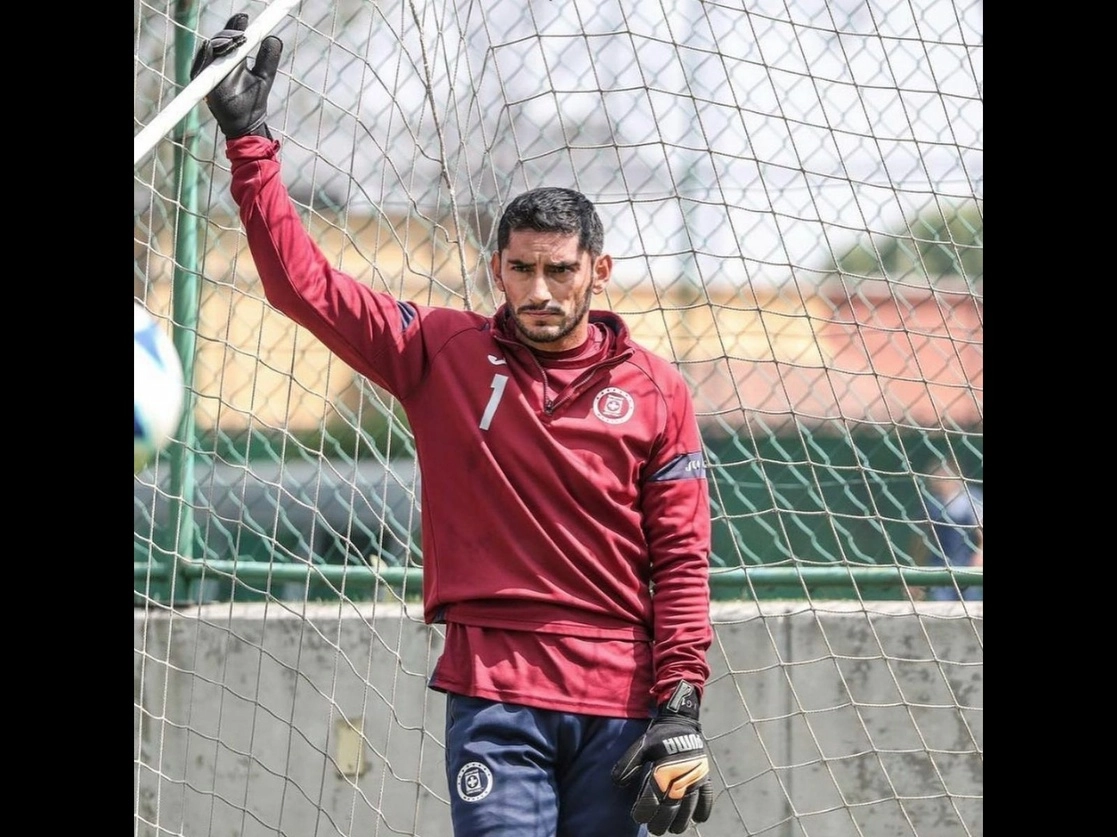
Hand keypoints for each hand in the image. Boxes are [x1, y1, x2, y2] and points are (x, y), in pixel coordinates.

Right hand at [190, 13, 282, 138]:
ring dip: (222, 41)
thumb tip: (274, 37)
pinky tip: (215, 47)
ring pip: (211, 47)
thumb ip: (268, 58)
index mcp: (232, 57)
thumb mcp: (264, 75)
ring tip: (236, 42)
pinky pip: (201, 62)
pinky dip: (207, 53)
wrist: (245, 122)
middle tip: (244, 36)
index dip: (236, 25)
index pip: (231, 36)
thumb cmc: (254, 100)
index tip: (245, 18)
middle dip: (231, 33)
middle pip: (220, 39)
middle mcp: (218, 61)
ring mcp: (209, 70)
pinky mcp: (201, 80)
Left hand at [611, 681, 713, 834]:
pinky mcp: (705, 776)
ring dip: (681, 821)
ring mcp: (695, 777)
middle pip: (671, 807)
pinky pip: (707, 798)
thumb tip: (617, 782)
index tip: (638, 818)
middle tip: (654, 829)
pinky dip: (703, 810)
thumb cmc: (659, 736)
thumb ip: (629, 763)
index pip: (653, 797)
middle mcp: (681, 775)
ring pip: (689, 807)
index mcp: (663, 768)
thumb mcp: (641, 745)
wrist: (681, 722)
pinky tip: (697, 819)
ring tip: (673, 829)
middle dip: (661, 821)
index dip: (645, 810)